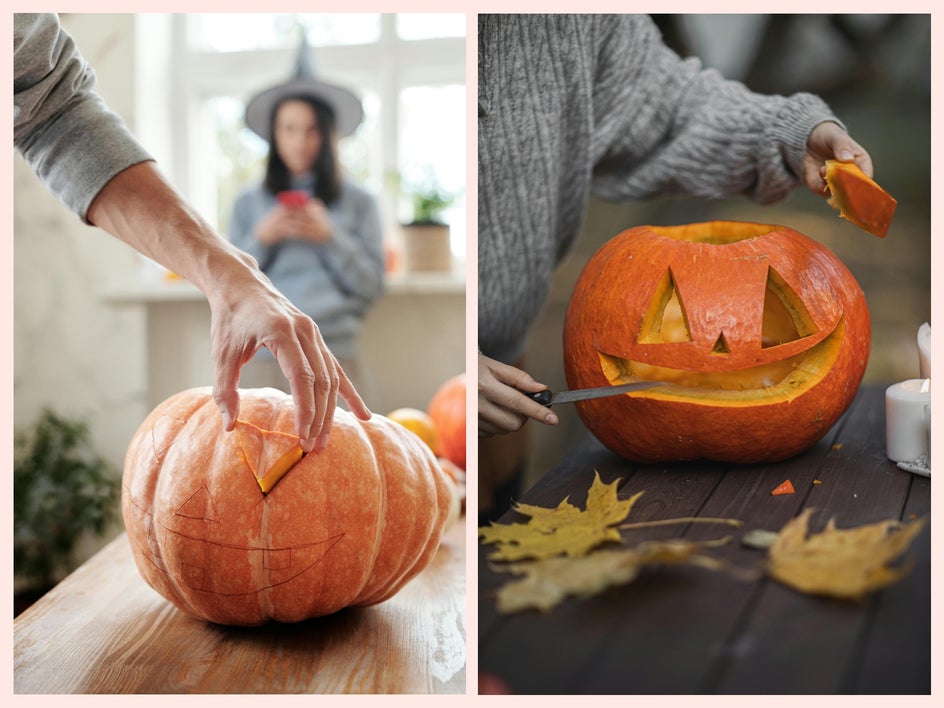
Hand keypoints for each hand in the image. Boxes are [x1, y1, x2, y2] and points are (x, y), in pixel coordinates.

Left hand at [86, 161, 369, 450]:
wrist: (241, 285)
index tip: (303, 435)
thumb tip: (230, 425)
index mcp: (282, 332)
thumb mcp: (221, 354)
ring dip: (331, 411)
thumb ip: (225, 389)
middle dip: (319, 417)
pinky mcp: (317, 340)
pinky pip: (337, 370)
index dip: (305, 408)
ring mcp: (315, 334)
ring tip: (323, 440)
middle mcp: (305, 331)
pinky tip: (363, 415)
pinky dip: (349, 394)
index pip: (302, 376)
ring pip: (332, 378)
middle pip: (321, 381)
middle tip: (312, 447)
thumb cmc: (229, 319)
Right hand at [478, 353, 558, 436]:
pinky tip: (492, 410)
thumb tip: (541, 389)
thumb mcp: (496, 366)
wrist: (454, 375)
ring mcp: (472, 419)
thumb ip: (519, 378)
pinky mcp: (470, 429)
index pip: (518, 402)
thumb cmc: (478, 368)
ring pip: (506, 429)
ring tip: (502, 403)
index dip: (538, 411)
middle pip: (514, 422)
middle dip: (525, 416)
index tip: (553, 419)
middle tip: (522, 403)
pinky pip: (494, 433)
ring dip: (511, 419)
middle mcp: (476, 405)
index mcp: (485, 386)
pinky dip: (499, 424)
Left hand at [803, 121, 873, 194]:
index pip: (865, 176)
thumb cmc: (829, 136)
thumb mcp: (836, 136)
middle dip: (844, 186)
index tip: (855, 182)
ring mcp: (835, 181)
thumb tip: (847, 158)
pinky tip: (818, 182)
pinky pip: (822, 192)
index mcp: (860, 161)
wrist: (809, 140)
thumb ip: (841, 146)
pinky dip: (820, 189)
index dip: (862, 182)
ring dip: (830, 185)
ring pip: (837, 191)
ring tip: (822, 169)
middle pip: (852, 188)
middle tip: (836, 177)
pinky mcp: (821, 184)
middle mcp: (849, 174)